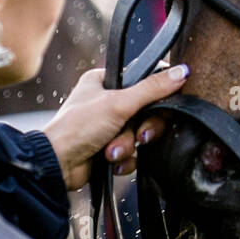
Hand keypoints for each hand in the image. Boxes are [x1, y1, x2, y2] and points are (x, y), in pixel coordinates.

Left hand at [43, 64, 188, 189]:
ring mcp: (107, 126)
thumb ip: (152, 88)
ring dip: (128, 145)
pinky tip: (110, 161)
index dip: (157, 94)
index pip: (144, 80)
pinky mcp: (108, 147)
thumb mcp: (119, 103)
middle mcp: (106, 101)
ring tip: (111, 151)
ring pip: (139, 134)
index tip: (164, 105)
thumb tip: (182, 72)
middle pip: (146, 111)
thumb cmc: (77, 128)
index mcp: (104, 81)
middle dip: (140, 129)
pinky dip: (124, 158)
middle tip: (139, 135)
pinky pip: (132, 152)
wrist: (57, 166)